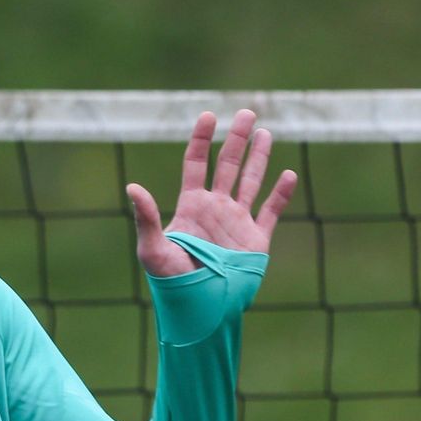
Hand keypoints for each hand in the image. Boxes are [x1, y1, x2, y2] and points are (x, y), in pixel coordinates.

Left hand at [126, 110, 297, 276]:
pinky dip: (281, 194)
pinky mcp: (256, 240)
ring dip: (259, 158)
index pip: (197, 163)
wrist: (199, 308)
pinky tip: (288, 174)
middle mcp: (216, 208)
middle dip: (237, 139)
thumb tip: (132, 186)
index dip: (202, 139)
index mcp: (191, 206)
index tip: (209, 116)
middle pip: (228, 165)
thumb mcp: (152, 249)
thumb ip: (145, 217)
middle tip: (247, 112)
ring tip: (265, 133)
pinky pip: (271, 211)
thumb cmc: (171, 281)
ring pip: (251, 182)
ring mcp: (237, 222)